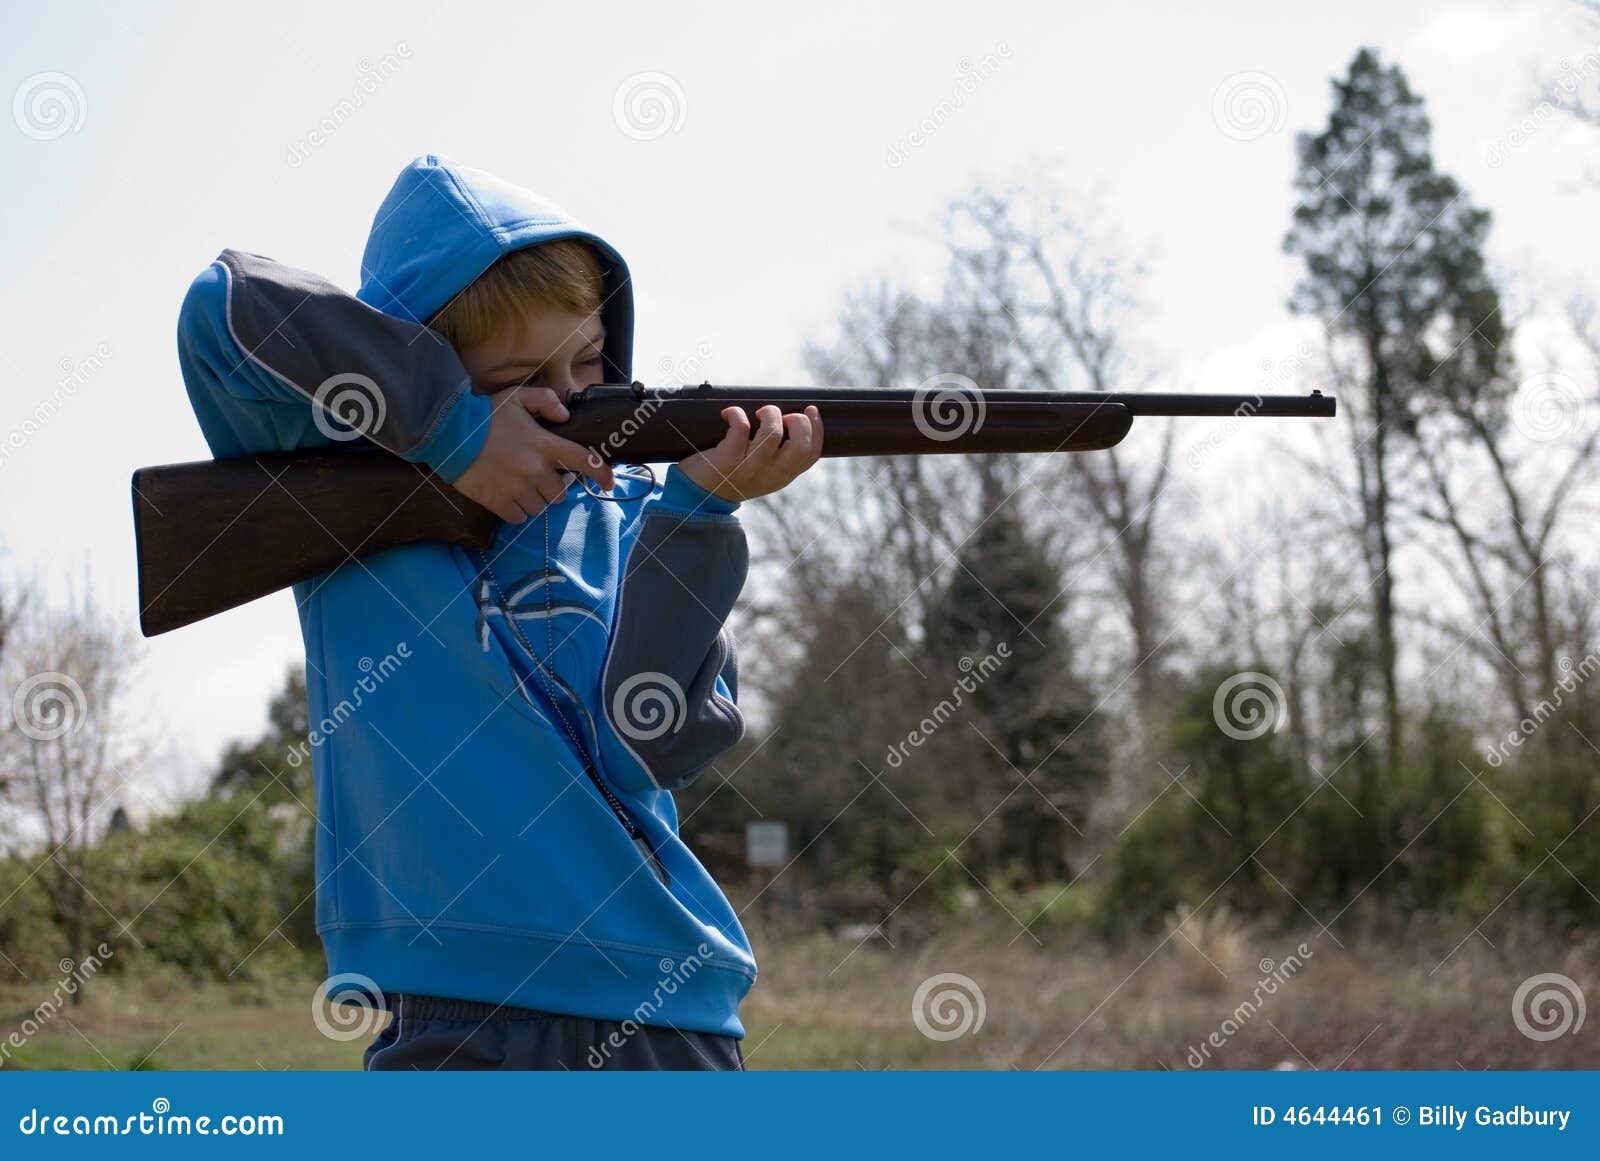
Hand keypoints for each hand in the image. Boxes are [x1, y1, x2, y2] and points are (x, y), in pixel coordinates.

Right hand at [451, 385, 613, 521]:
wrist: (448, 434)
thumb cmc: (484, 415)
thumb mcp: (517, 396)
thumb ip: (545, 401)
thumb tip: (564, 415)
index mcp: (544, 445)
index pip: (584, 461)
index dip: (602, 474)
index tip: (610, 483)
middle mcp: (535, 470)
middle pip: (560, 493)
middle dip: (553, 487)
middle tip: (538, 476)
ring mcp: (517, 489)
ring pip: (541, 507)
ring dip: (535, 499)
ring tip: (520, 484)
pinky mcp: (499, 502)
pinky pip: (520, 517)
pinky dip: (517, 511)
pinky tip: (507, 495)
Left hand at [677, 404, 823, 501]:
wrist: (698, 497)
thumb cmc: (731, 475)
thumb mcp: (761, 472)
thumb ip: (777, 456)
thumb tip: (788, 418)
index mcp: (782, 476)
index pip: (811, 455)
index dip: (816, 429)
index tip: (810, 411)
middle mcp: (769, 475)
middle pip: (800, 446)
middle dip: (798, 421)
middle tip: (783, 415)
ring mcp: (748, 469)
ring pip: (772, 434)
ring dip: (769, 413)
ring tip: (758, 413)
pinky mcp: (726, 461)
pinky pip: (740, 428)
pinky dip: (736, 413)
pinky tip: (729, 413)